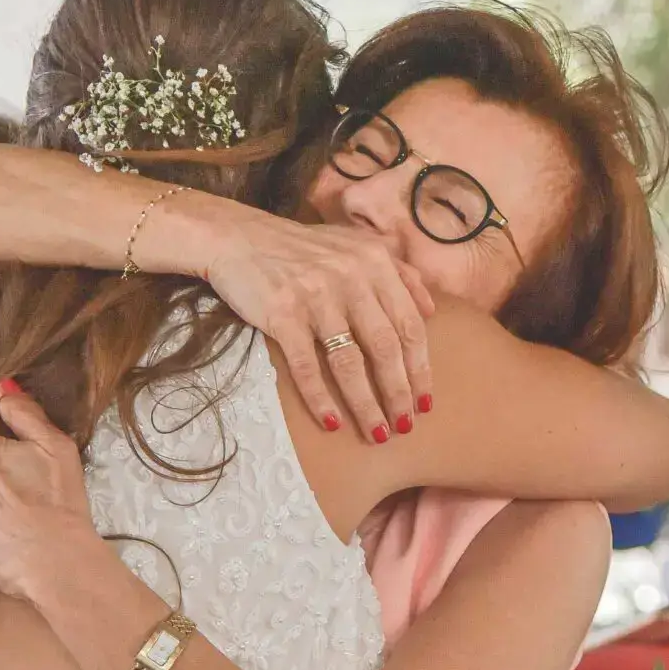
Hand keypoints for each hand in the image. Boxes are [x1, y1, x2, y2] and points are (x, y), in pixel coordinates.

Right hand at [201, 212, 434, 439]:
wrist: (238, 238)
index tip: (425, 400)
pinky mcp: (283, 315)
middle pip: (385, 347)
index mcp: (375, 262)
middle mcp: (351, 277)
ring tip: (377, 432)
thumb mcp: (356, 245)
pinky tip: (332, 421)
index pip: (409, 324)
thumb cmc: (300, 248)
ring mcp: (316, 297)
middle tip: (405, 425)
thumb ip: (398, 272)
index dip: (421, 367)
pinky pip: (308, 366)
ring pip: (350, 362)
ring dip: (367, 403)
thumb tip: (430, 311)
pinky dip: (321, 398)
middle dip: (399, 392)